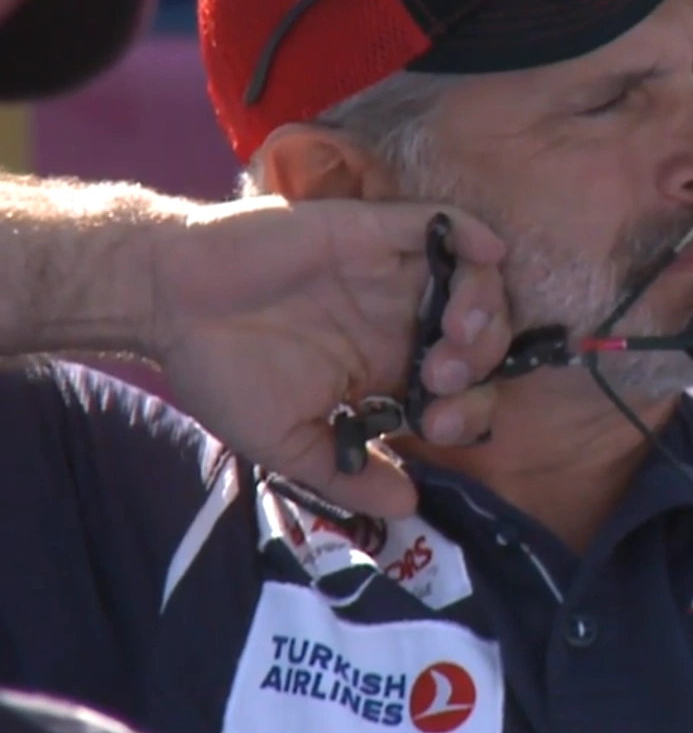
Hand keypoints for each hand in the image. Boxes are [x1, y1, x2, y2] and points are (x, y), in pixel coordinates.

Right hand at [146, 196, 510, 516]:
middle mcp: (400, 320)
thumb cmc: (223, 371)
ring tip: (454, 334)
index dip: (469, 409)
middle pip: (479, 336)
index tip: (440, 425)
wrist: (167, 303)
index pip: (459, 389)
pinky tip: (485, 253)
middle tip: (443, 377)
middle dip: (481, 361)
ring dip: (483, 307)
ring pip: (471, 280)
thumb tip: (407, 507)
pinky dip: (471, 235)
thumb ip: (348, 475)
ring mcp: (391, 275)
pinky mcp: (372, 233)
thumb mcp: (287, 441)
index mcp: (387, 369)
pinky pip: (438, 224)